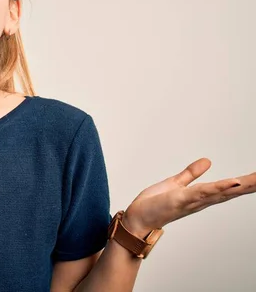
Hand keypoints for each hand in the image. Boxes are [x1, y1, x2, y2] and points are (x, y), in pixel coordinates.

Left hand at [123, 158, 255, 235]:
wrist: (137, 220)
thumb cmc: (155, 205)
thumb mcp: (176, 183)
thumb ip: (191, 173)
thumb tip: (208, 161)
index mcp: (201, 196)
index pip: (229, 187)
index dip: (247, 182)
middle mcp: (201, 201)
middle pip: (232, 191)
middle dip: (251, 184)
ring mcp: (192, 201)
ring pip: (222, 191)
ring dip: (241, 185)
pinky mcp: (180, 199)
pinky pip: (202, 192)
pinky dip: (218, 187)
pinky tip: (233, 182)